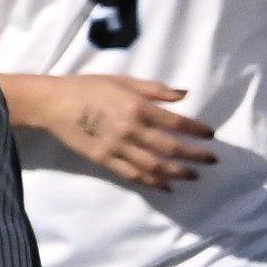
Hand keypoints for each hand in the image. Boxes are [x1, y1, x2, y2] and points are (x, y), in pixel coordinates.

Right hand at [42, 74, 216, 188]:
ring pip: (153, 165)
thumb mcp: (124, 80)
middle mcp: (130, 129)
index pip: (175, 122)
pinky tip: (166, 186)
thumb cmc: (90, 87)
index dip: (196, 130)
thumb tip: (184, 95)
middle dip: (194, 155)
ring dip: (176, 173)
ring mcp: (117, 147)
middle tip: (212, 160)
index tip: (210, 135)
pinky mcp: (104, 160)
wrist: (54, 103)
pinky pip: (132, 174)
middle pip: (169, 147)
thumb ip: (155, 89)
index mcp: (137, 106)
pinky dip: (151, 182)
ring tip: (193, 176)